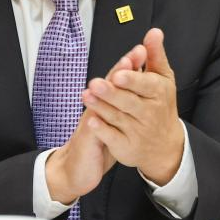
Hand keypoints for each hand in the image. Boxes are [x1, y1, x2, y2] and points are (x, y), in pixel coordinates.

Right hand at [44, 51, 138, 203]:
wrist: (77, 167)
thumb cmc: (98, 143)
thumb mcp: (114, 122)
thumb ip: (124, 102)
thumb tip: (137, 85)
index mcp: (106, 103)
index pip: (119, 80)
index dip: (130, 66)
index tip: (141, 51)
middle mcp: (96, 108)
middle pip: (109, 84)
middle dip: (121, 69)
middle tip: (133, 55)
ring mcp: (90, 121)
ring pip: (98, 101)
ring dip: (106, 89)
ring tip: (117, 75)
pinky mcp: (88, 139)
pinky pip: (92, 129)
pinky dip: (95, 122)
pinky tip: (95, 115)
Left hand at [81, 28, 183, 185]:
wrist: (165, 145)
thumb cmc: (161, 105)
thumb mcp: (162, 79)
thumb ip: (155, 56)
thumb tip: (154, 32)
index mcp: (159, 93)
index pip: (146, 85)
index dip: (132, 80)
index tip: (118, 74)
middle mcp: (150, 113)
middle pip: (129, 102)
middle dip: (111, 93)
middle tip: (94, 83)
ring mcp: (138, 132)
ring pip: (117, 118)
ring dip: (101, 107)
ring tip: (86, 95)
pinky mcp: (127, 147)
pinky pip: (113, 138)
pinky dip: (102, 130)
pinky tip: (91, 121)